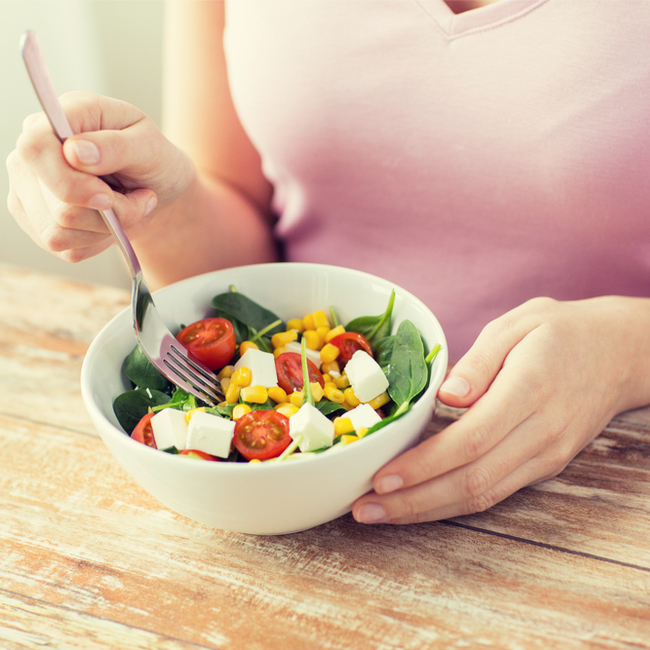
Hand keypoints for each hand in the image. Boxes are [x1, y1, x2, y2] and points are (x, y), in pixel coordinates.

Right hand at [6, 91, 193, 261]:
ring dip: (105, 230)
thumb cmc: (154, 159)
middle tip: (140, 200)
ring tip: (127, 208)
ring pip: (58, 232)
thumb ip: (115, 146)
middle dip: (108, 213)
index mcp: (61, 117)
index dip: (69, 181)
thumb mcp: (150, 147)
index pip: (35, 148)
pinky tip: (109, 223)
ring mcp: (29, 188)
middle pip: (56, 203)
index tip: (107, 196)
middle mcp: (34, 152)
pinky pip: (64, 248)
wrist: (157, 188)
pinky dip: (96, 242)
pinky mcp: (36, 220)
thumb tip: (75, 152)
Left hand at [352, 296, 649, 524]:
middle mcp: (541, 433)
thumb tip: (446, 396)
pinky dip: (452, 503)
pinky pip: (495, 492)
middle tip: (364, 509)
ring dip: (428, 511)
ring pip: (483, 496)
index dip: (424, 465)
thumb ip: (480, 361)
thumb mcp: (518, 325)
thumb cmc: (561, 332)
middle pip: (472, 481)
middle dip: (413, 501)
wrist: (620, 354)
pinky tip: (419, 503)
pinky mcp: (546, 466)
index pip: (471, 440)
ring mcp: (547, 456)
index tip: (382, 478)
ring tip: (380, 513)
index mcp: (530, 391)